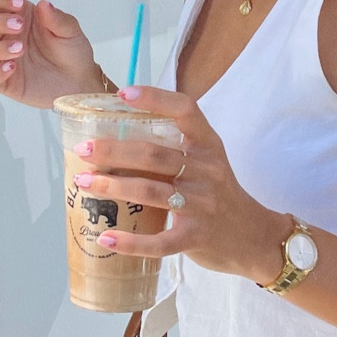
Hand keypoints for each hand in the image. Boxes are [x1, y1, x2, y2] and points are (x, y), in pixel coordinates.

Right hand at [0, 0, 101, 107]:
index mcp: (21, 17)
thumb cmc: (73, 52)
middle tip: (19, 26)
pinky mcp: (6, 82)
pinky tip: (11, 69)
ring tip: (20, 49)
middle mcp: (8, 36)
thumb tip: (43, 4)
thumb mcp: (71, 31)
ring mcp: (4, 59)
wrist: (80, 81)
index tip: (19, 3)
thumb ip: (57, 18)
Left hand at [70, 84, 284, 284]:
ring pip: (151, 192)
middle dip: (113, 151)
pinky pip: (159, 242)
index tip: (123, 94)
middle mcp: (208, 171)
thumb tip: (118, 131)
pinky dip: (130, 242)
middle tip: (83, 149)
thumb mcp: (208, 161)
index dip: (155, 99)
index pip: (185, 111)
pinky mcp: (196, 238)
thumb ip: (176, 146)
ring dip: (112, 187)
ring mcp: (203, 206)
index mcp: (209, 146)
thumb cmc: (220, 193)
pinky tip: (105, 237)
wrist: (253, 237)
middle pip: (154, 154)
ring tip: (83, 182)